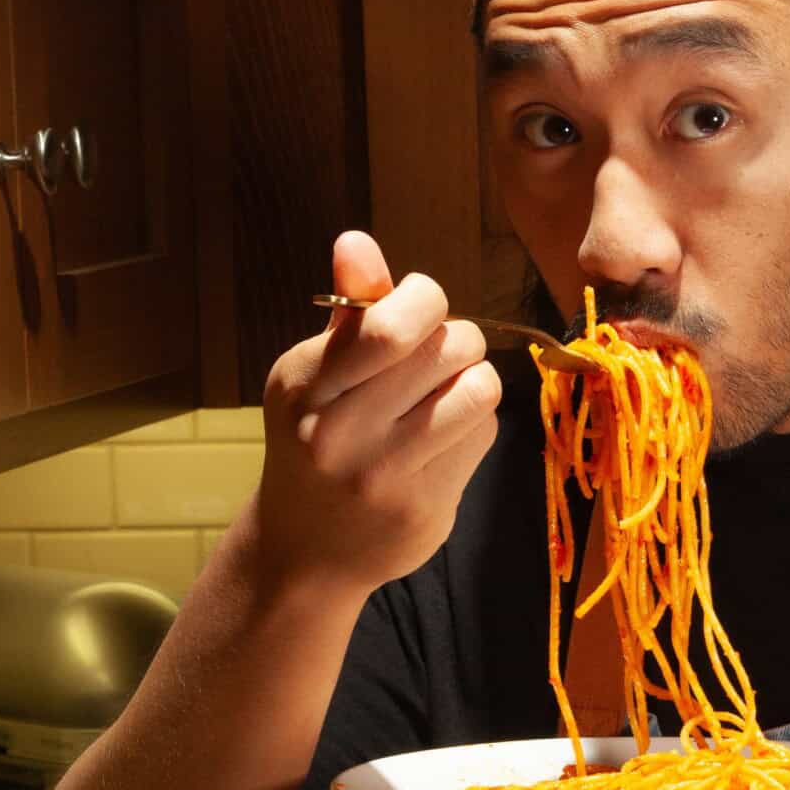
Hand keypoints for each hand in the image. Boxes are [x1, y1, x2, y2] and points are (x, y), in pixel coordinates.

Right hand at [255, 230, 500, 595]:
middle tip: (434, 360)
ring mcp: (382, 475)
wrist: (305, 549)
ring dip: (473, 382)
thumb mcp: (317, 371)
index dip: (427, 301)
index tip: (418, 312)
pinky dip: (473, 427)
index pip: (394, 323)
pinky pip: (484, 435)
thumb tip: (357, 240)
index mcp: (305, 383)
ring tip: (443, 395)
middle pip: (452, 347)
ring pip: (480, 388)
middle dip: (456, 341)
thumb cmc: (316, 437)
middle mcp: (336, 430)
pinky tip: (440, 441)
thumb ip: (350, 308)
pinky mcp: (423, 508)